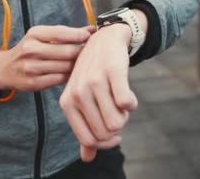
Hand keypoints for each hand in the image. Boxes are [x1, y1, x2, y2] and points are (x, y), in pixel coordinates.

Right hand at [0, 25, 94, 91]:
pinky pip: (60, 79)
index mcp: (34, 34)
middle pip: (67, 52)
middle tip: (90, 52)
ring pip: (66, 67)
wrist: (5, 69)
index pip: (61, 33)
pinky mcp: (33, 83)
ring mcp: (31, 67)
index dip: (79, 35)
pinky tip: (72, 73)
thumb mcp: (41, 35)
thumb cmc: (29, 49)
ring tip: (83, 63)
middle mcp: (31, 49)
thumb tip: (91, 29)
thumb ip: (65, 33)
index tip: (90, 36)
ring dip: (77, 65)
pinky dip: (69, 76)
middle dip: (82, 51)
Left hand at [59, 24, 137, 161]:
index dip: (106, 142)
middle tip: (117, 111)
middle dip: (117, 126)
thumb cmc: (92, 75)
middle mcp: (78, 93)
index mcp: (67, 103)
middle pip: (106, 132)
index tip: (115, 135)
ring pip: (117, 121)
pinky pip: (126, 103)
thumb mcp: (82, 100)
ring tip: (120, 101)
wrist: (104, 40)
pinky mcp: (113, 72)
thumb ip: (85, 129)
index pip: (89, 140)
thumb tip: (87, 159)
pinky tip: (129, 95)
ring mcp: (94, 82)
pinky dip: (132, 103)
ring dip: (125, 115)